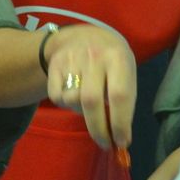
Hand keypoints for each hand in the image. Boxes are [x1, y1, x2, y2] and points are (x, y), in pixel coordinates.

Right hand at [44, 25, 135, 151]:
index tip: (121, 142)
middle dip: (98, 129)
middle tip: (104, 143)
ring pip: (72, 100)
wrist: (82, 35)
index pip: (119, 95)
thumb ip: (124, 101)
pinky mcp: (54, 65)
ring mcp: (71, 59)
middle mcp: (94, 56)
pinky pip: (57, 97)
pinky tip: (75, 95)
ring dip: (82, 113)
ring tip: (89, 106)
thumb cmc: (111, 62)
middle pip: (91, 101)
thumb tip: (120, 139)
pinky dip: (66, 104)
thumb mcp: (124, 73)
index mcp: (118, 57)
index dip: (119, 123)